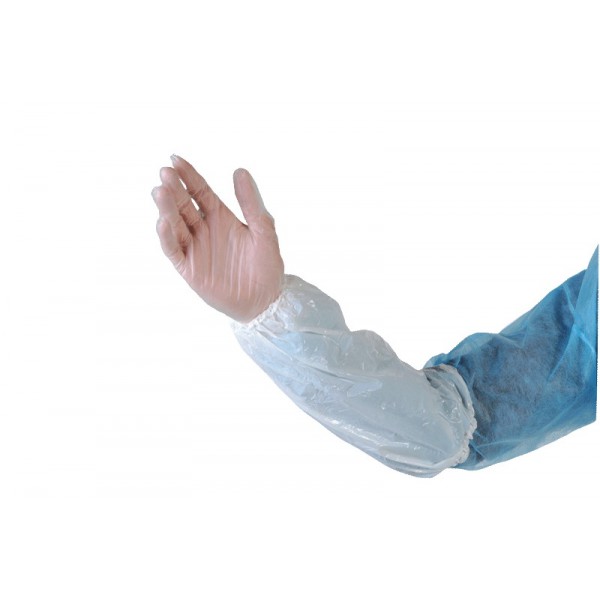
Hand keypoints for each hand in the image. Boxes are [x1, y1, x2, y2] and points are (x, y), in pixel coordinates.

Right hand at [152, 155, 283, 321]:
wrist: (266, 300)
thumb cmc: (267, 265)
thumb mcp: (264, 230)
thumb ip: (251, 203)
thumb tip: (240, 170)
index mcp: (221, 216)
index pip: (199, 191)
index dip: (188, 175)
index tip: (175, 159)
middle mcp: (204, 229)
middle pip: (184, 205)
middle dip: (174, 189)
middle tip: (165, 173)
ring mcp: (195, 248)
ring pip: (175, 225)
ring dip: (166, 209)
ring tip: (160, 192)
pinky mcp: (189, 268)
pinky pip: (174, 250)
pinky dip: (167, 237)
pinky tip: (163, 222)